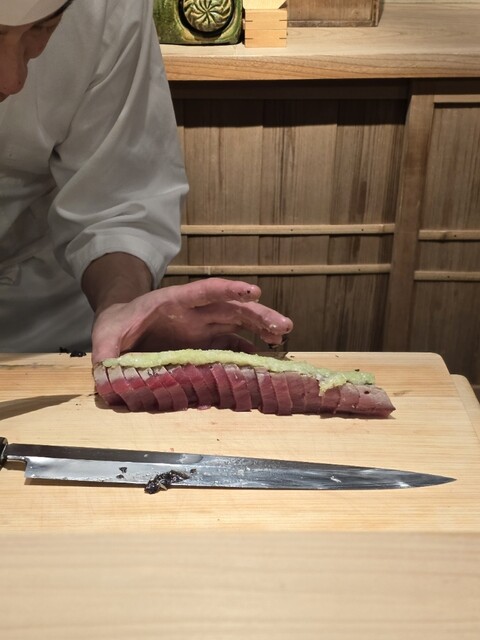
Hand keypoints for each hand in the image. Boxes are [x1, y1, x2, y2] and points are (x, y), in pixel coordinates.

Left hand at [91, 278, 292, 362]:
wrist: (120, 325)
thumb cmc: (116, 324)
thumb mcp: (105, 334)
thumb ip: (106, 351)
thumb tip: (105, 374)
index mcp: (174, 301)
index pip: (205, 291)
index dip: (229, 290)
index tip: (254, 291)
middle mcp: (193, 313)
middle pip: (231, 308)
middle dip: (258, 314)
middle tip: (285, 325)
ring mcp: (201, 327)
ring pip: (237, 324)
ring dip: (260, 330)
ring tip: (282, 339)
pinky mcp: (202, 343)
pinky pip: (228, 344)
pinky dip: (245, 351)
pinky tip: (260, 361)